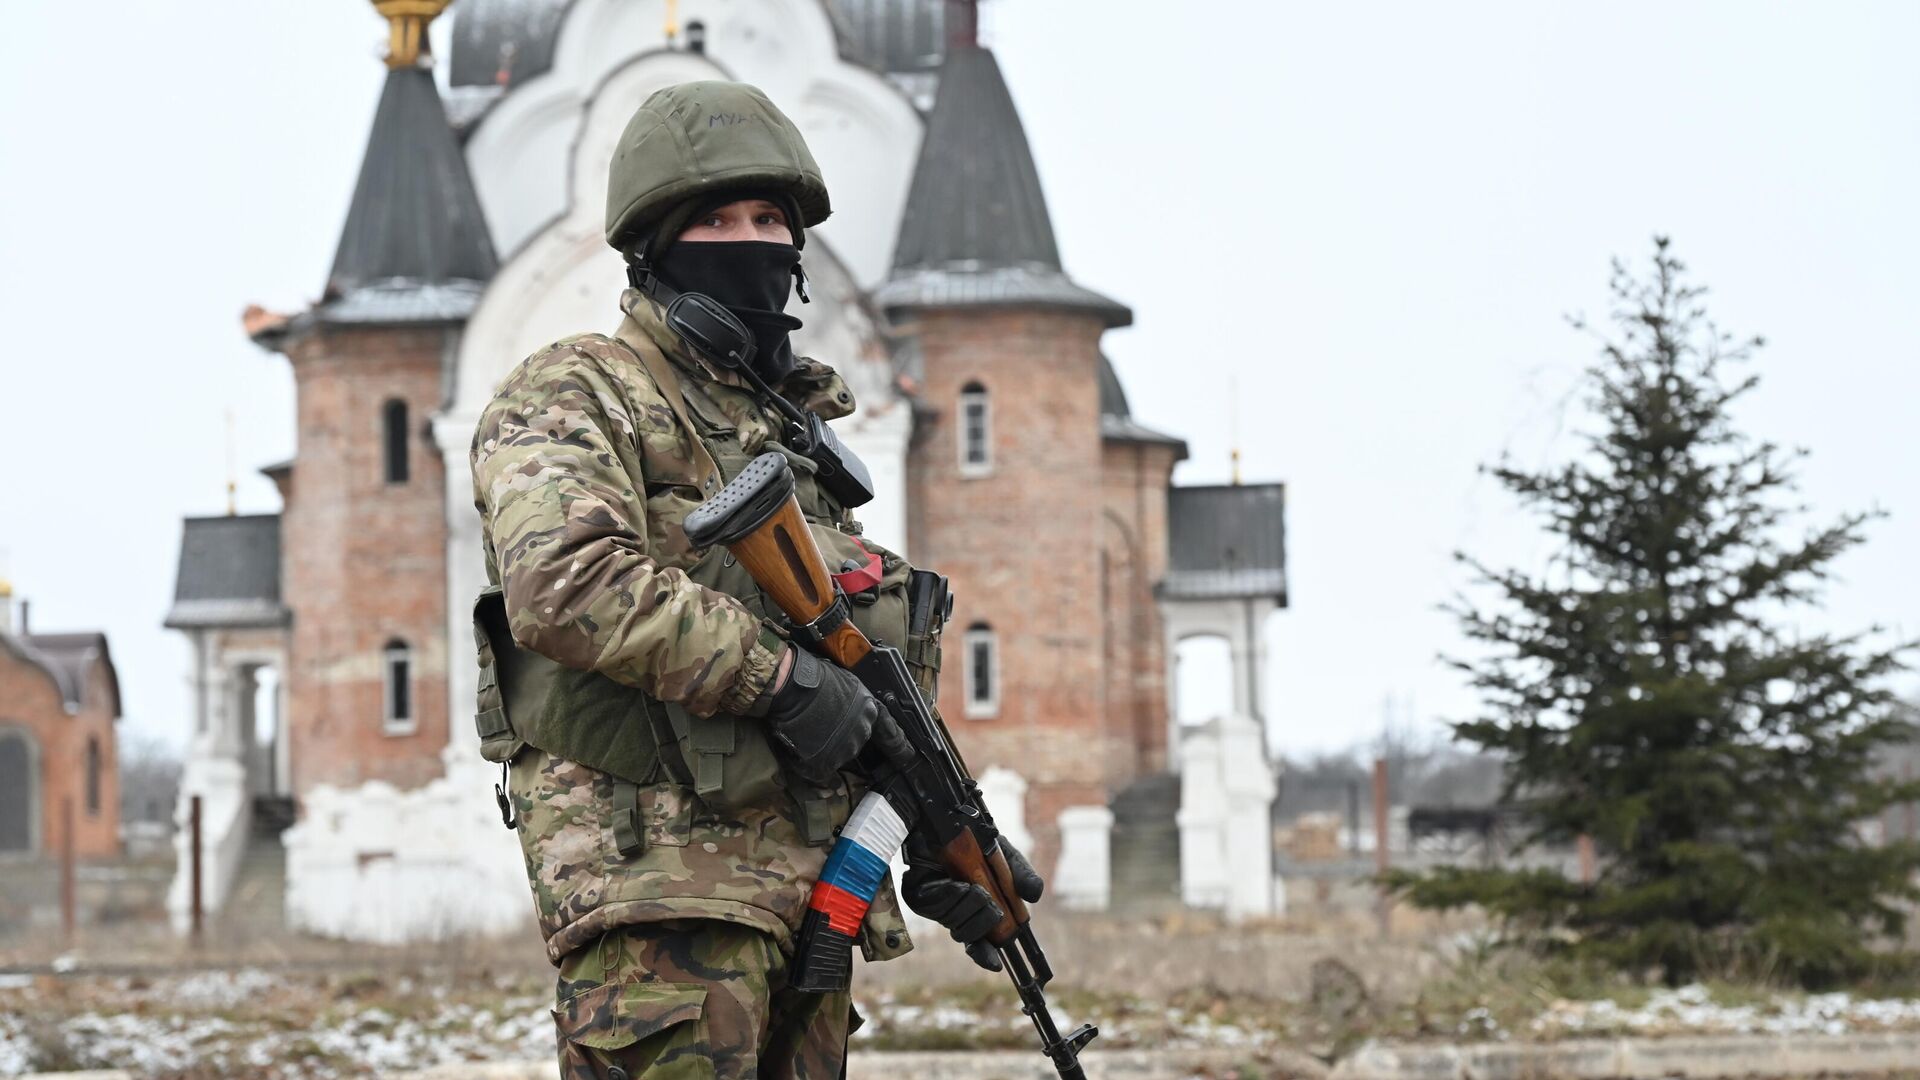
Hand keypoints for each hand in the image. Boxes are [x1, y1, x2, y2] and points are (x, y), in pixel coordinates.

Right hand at [763, 647, 913, 783]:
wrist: (794, 685)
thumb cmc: (814, 676)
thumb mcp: (846, 683)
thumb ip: (854, 702)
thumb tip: (848, 708)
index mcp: (870, 710)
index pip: (889, 733)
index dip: (898, 746)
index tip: (907, 755)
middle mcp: (861, 732)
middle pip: (854, 744)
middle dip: (839, 738)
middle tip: (818, 725)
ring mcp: (844, 749)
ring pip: (835, 756)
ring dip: (823, 749)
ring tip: (805, 731)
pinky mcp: (825, 761)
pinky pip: (818, 771)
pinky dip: (807, 763)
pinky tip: (799, 750)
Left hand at [901, 834, 1043, 970]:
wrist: (945, 819)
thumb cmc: (975, 839)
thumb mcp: (1005, 856)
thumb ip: (1021, 875)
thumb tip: (1034, 896)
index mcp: (978, 910)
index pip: (981, 943)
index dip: (986, 955)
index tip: (996, 964)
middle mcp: (956, 912)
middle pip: (970, 936)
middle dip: (985, 921)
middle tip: (991, 902)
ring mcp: (936, 906)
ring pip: (954, 923)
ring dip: (969, 905)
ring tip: (972, 885)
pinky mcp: (917, 895)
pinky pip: (935, 907)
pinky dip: (949, 896)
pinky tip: (955, 884)